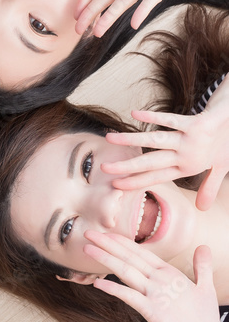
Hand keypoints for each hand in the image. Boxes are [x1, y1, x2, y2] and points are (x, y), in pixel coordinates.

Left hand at [86, 233, 219, 321]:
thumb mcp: (207, 291)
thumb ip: (202, 268)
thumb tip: (204, 246)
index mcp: (171, 274)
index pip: (142, 252)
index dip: (122, 242)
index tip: (107, 233)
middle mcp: (161, 280)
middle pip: (129, 257)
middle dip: (107, 243)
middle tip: (88, 233)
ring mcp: (155, 295)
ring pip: (125, 271)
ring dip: (105, 258)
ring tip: (87, 248)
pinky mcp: (151, 312)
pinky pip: (128, 297)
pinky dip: (112, 288)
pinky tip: (97, 283)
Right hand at [103, 87, 228, 209]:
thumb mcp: (221, 168)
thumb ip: (210, 186)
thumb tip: (202, 208)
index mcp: (189, 167)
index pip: (157, 177)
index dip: (136, 181)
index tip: (115, 185)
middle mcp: (186, 156)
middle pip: (151, 162)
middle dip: (126, 166)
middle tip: (104, 170)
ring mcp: (190, 140)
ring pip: (155, 141)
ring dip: (132, 141)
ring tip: (110, 138)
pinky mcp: (196, 124)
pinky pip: (170, 119)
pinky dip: (153, 117)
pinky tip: (134, 113)